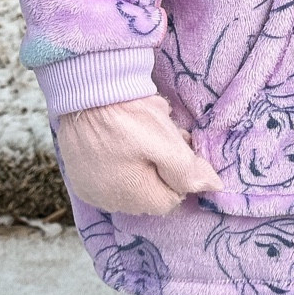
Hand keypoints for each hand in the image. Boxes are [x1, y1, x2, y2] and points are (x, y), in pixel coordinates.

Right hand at [55, 92, 221, 215]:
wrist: (84, 90)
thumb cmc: (129, 116)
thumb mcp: (166, 141)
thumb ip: (189, 171)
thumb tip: (215, 188)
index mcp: (135, 198)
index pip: (172, 198)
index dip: (178, 172)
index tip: (176, 145)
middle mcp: (111, 203)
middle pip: (149, 192)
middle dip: (160, 168)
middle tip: (160, 136)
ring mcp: (91, 192)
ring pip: (130, 184)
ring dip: (139, 165)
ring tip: (138, 134)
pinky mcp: (78, 178)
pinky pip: (109, 177)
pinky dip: (118, 163)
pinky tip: (117, 141)